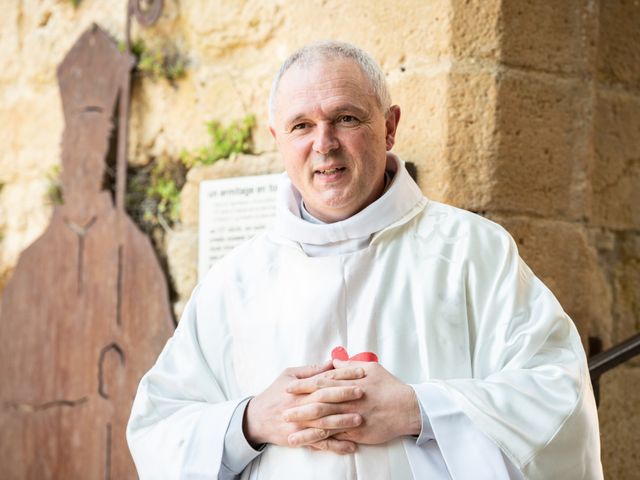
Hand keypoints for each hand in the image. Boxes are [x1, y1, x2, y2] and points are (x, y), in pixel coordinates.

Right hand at [243, 362, 365, 453]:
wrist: (255, 419)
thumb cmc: (274, 394)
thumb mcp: (288, 376)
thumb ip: (310, 371)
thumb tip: (331, 363)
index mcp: (298, 388)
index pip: (324, 379)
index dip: (342, 375)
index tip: (360, 372)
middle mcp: (300, 405)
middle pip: (324, 399)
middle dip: (344, 395)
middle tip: (363, 392)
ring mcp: (300, 424)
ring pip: (324, 422)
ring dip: (342, 421)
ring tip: (360, 418)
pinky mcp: (300, 439)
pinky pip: (320, 443)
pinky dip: (336, 446)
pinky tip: (350, 446)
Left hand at [284, 360, 420, 445]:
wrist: (407, 407)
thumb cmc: (389, 386)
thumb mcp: (371, 368)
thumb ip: (349, 365)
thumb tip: (334, 361)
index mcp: (349, 383)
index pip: (321, 383)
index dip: (303, 386)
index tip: (288, 388)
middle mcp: (348, 400)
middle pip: (318, 403)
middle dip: (299, 408)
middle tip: (282, 412)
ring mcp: (351, 417)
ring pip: (324, 423)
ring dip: (306, 429)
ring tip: (289, 434)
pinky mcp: (357, 432)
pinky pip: (336, 437)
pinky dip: (322, 441)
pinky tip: (310, 445)